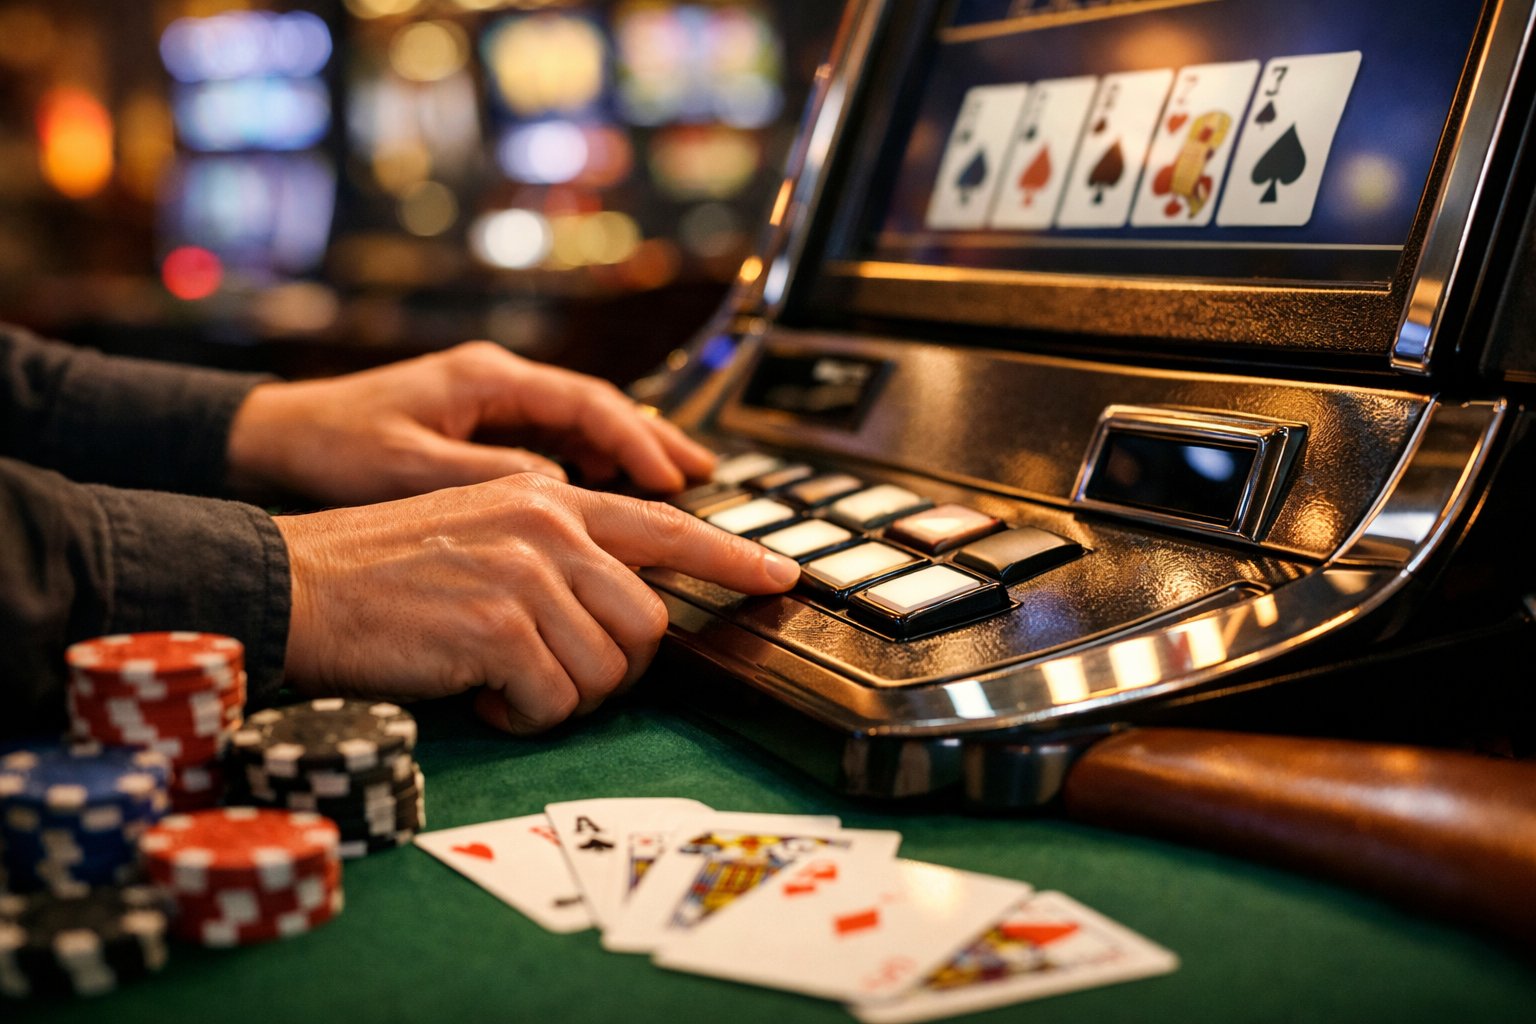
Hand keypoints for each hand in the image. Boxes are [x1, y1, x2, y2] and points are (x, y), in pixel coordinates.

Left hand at [227, 341, 714, 504]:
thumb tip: (562, 489)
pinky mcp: (479, 428)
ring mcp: (491, 403)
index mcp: (489, 379)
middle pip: (600, 409)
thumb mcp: (409, 466)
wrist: (274, 436)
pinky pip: (554, 444)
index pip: (590, 406)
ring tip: (675, 491)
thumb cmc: (330, 447)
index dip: (641, 444)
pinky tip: (609, 498)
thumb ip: (490, 474)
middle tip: (703, 477)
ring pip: (582, 426)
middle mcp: (499, 383)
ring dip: (629, 456)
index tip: (678, 481)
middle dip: (654, 444)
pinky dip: (590, 468)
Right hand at [272, 473, 799, 733]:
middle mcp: (548, 525)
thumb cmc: (386, 571)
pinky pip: (555, 700)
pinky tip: (478, 695)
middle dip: (613, 671)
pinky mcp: (497, 626)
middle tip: (552, 675)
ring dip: (561, 697)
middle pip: (649, 625)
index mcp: (550, 499)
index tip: (780, 576)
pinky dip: (521, 716)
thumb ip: (559, 550)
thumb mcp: (484, 529)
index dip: (731, 557)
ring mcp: (525, 573)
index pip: (666, 526)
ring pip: (608, 671)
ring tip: (502, 681)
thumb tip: (631, 605)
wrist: (297, 584)